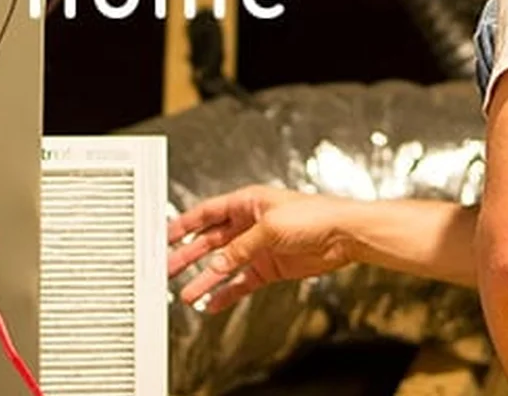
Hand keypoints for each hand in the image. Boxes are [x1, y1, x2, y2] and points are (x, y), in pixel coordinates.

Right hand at [167, 185, 353, 312]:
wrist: (343, 234)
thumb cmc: (313, 217)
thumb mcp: (269, 228)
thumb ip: (239, 249)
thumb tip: (216, 265)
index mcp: (246, 203)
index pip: (207, 214)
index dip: (184, 224)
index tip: (164, 236)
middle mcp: (249, 224)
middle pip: (210, 241)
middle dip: (187, 255)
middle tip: (167, 268)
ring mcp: (259, 247)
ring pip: (223, 264)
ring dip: (205, 278)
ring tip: (186, 293)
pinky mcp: (270, 267)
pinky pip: (242, 281)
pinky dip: (228, 293)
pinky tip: (213, 303)